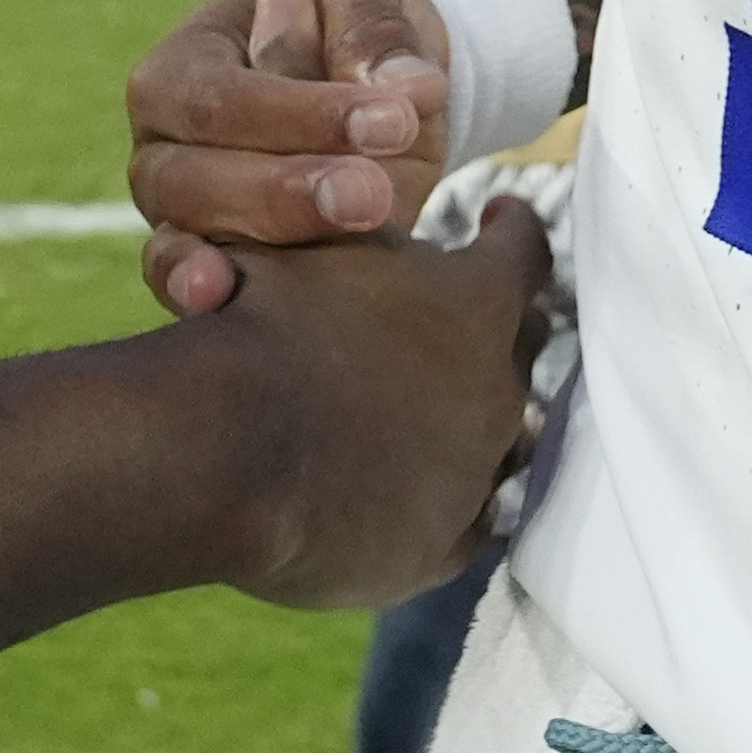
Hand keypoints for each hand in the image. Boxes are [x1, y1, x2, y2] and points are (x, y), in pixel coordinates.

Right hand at [129, 0, 454, 320]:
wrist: (361, 84)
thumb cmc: (346, 26)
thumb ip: (376, 32)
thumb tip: (403, 83)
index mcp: (178, 68)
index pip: (221, 100)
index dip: (303, 114)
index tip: (394, 120)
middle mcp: (161, 148)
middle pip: (195, 180)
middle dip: (287, 190)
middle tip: (372, 193)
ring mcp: (178, 216)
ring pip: (194, 239)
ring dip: (276, 240)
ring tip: (345, 236)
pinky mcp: (213, 266)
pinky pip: (191, 290)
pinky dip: (207, 299)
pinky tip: (230, 301)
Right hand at [201, 200, 551, 609]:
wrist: (227, 446)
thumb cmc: (260, 325)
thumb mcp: (306, 241)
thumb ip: (353, 232)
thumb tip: (353, 205)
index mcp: (475, 300)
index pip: (524, 251)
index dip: (512, 229)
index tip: (502, 216)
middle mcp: (493, 386)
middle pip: (525, 345)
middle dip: (499, 326)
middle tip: (467, 318)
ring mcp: (474, 474)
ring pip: (505, 440)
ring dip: (478, 419)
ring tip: (443, 411)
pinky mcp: (440, 546)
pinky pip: (469, 521)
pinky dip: (451, 499)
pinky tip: (421, 489)